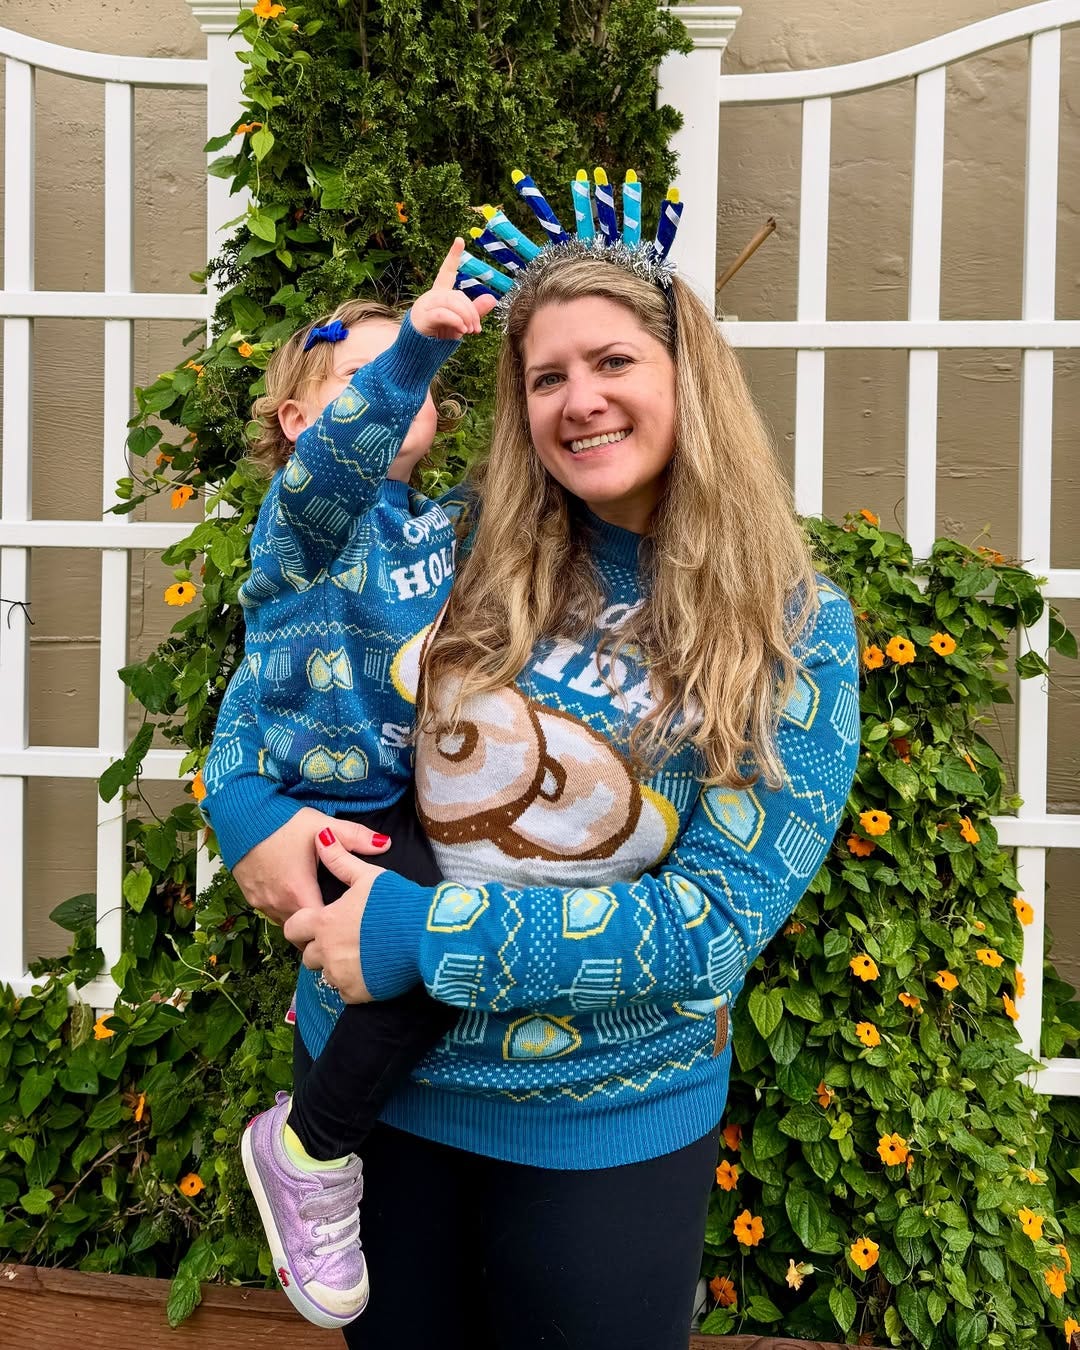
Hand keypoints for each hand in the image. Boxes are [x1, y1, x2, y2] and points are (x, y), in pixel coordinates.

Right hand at [231, 807, 390, 926]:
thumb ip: (355, 838)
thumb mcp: (322, 825)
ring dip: (301, 920)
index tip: (350, 924)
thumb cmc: (282, 820)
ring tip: (318, 908)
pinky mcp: (250, 897)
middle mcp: (278, 904)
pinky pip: (271, 913)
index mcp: (299, 891)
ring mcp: (261, 902)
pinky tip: (295, 896)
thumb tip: (387, 844)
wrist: (240, 813)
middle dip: (319, 929)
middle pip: (302, 931)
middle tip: (338, 920)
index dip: (336, 929)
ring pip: (286, 924)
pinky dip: (284, 910)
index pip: (321, 928)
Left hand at [282, 829, 385, 1001]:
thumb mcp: (368, 876)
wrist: (425, 936)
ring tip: (359, 953)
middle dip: (320, 948)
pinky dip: (353, 983)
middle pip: (308, 955)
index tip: (318, 924)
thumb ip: (340, 860)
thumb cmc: (395, 902)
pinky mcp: (356, 993)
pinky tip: (370, 968)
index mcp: (324, 923)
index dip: (302, 926)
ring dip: (336, 966)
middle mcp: (325, 952)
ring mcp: (340, 975)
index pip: (293, 929)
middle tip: (343, 939)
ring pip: (325, 975)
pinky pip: (344, 991)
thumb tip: (322, 838)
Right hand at [409, 237, 496, 339]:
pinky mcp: (422, 318)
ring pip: (452, 302)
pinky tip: (461, 330)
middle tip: (477, 329)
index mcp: (439, 294)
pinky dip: (456, 321)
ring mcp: (425, 306)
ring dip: (466, 317)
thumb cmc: (438, 336)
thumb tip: (493, 298)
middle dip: (471, 312)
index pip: (446, 271)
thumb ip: (475, 311)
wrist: (419, 353)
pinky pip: (443, 314)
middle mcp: (431, 296)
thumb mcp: (461, 322)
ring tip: (469, 331)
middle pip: (457, 295)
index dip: (453, 256)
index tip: (459, 240)